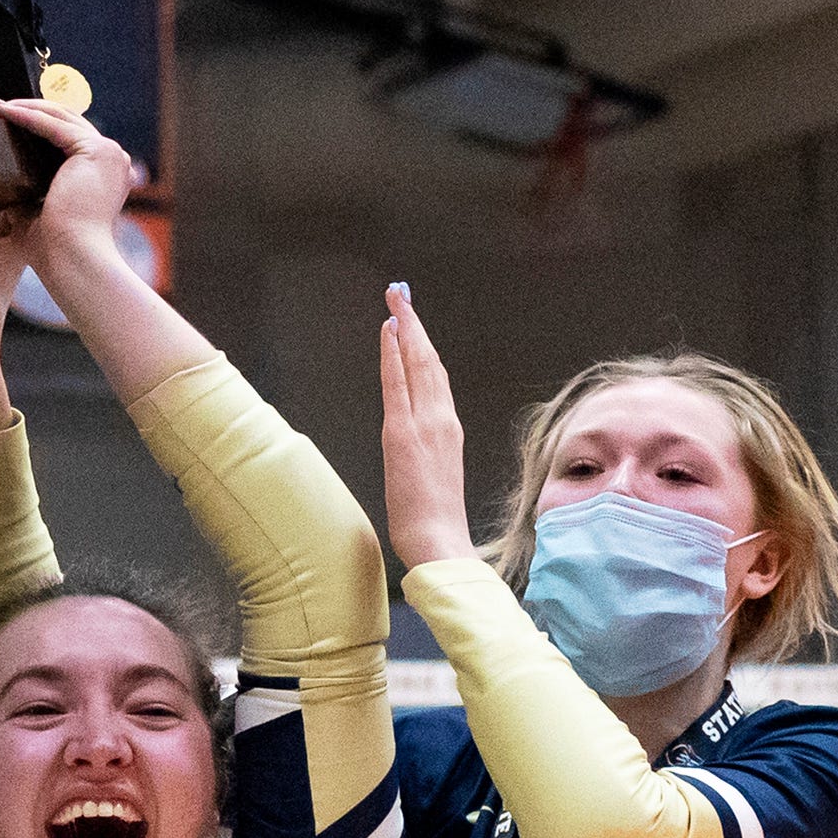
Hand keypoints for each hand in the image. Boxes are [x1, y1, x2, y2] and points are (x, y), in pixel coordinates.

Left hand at [0, 99, 134, 270]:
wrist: (72, 260)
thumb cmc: (56, 249)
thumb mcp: (39, 212)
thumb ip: (28, 193)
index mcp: (104, 175)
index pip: (70, 139)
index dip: (39, 127)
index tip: (7, 124)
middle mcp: (112, 159)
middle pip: (67, 122)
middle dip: (31, 112)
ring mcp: (108, 152)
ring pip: (60, 117)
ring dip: (26, 108)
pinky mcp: (93, 150)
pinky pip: (52, 124)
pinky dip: (26, 116)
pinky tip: (4, 111)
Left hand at [378, 283, 478, 569]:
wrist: (438, 542)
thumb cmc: (433, 520)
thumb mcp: (432, 476)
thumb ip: (426, 452)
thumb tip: (414, 444)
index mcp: (448, 430)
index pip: (436, 378)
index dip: (424, 346)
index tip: (411, 322)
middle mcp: (441, 420)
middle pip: (429, 361)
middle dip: (414, 325)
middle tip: (401, 295)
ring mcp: (424, 425)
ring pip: (417, 364)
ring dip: (406, 329)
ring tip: (396, 300)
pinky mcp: (403, 434)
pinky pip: (398, 384)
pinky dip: (394, 354)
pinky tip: (389, 332)